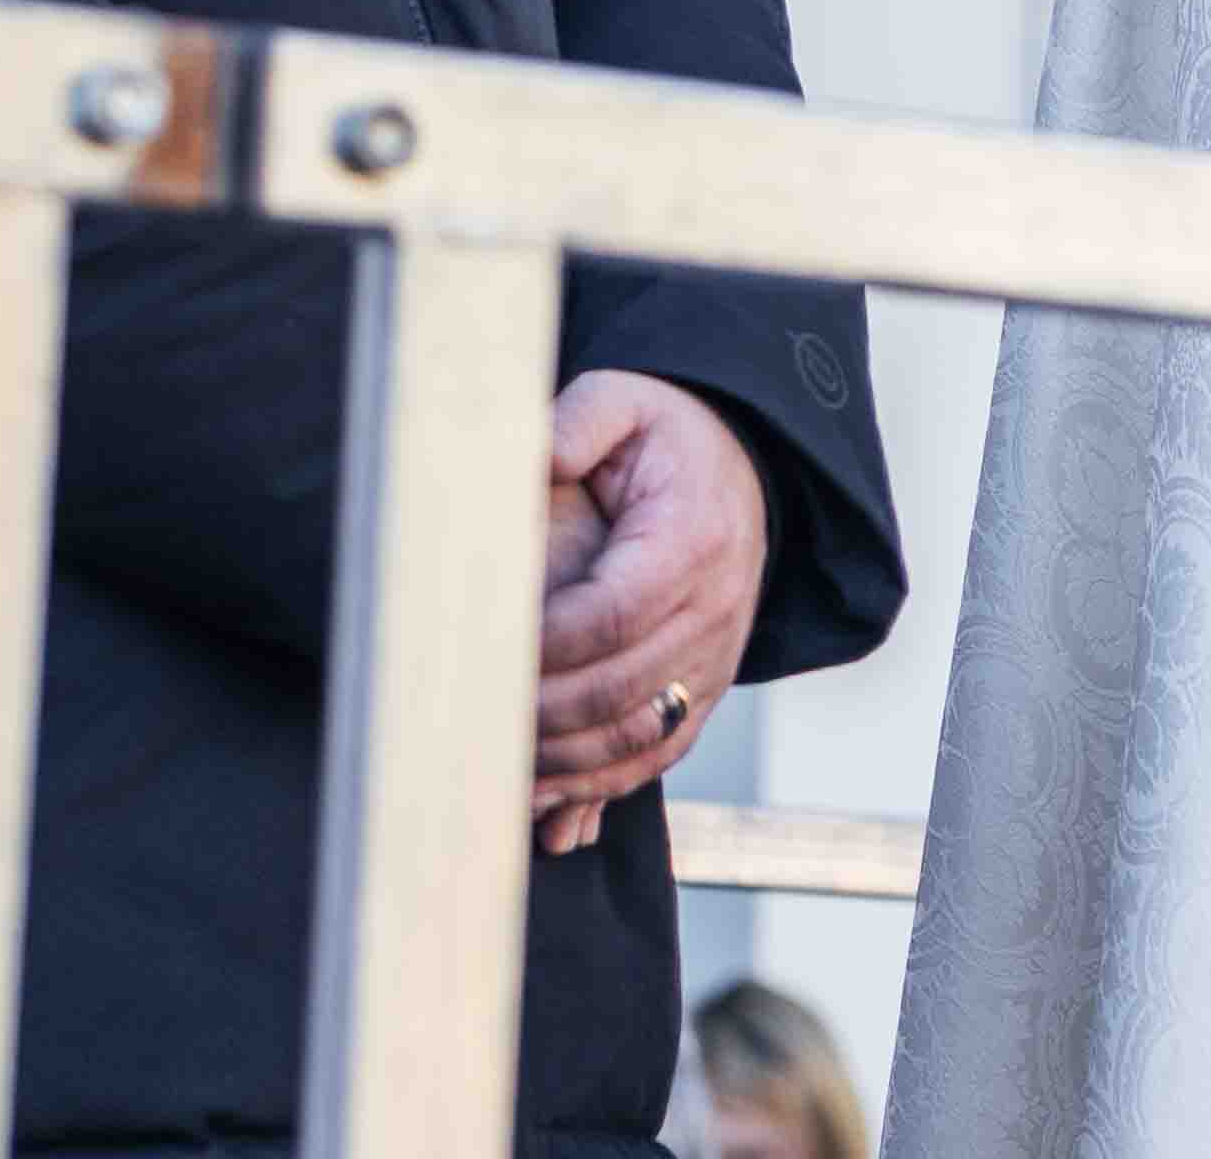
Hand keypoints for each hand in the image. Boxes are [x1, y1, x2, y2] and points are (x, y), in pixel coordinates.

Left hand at [527, 370, 767, 852]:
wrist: (743, 462)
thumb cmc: (667, 435)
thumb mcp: (624, 401)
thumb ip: (575, 423)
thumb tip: (527, 457)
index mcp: (690, 541)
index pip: (612, 614)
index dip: (544, 645)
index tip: (480, 654)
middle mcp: (715, 610)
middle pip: (621, 690)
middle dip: (540, 715)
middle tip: (468, 720)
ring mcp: (718, 658)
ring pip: (641, 739)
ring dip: (567, 764)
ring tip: (495, 770)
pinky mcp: (708, 689)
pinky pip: (661, 755)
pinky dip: (604, 787)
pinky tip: (548, 808)